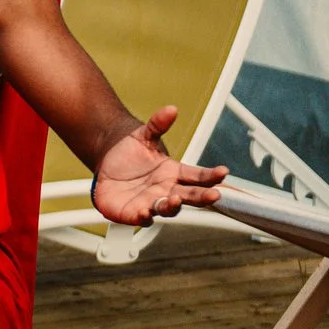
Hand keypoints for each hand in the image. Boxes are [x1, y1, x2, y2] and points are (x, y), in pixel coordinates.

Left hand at [87, 106, 223, 226]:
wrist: (106, 164)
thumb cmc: (130, 153)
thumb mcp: (143, 136)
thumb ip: (157, 124)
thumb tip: (171, 110)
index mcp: (174, 173)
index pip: (197, 175)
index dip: (211, 175)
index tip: (223, 172)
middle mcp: (167, 190)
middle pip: (190, 196)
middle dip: (203, 196)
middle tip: (214, 195)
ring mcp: (152, 202)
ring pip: (168, 209)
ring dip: (173, 206)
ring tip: (174, 200)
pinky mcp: (134, 212)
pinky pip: (141, 218)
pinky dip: (144, 217)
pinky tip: (145, 212)